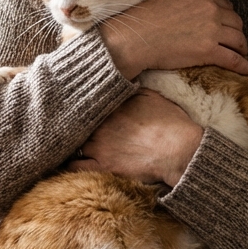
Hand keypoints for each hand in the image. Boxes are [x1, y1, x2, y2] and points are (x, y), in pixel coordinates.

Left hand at [66, 90, 202, 186]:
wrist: (180, 150)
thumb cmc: (172, 123)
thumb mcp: (152, 96)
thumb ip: (132, 89)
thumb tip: (123, 82)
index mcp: (110, 105)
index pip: (87, 104)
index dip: (84, 108)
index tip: (81, 110)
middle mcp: (100, 124)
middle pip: (77, 123)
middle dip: (75, 125)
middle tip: (71, 128)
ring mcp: (99, 146)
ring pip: (72, 143)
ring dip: (71, 143)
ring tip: (68, 145)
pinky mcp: (103, 166)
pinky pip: (74, 166)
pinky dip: (69, 164)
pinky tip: (68, 162)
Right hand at [99, 0, 247, 78]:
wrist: (135, 37)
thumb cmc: (146, 14)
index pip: (226, 5)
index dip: (226, 17)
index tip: (224, 26)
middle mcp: (211, 9)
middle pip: (236, 22)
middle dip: (236, 32)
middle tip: (233, 41)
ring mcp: (212, 30)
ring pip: (239, 39)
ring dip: (241, 48)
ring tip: (240, 54)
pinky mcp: (209, 51)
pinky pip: (234, 59)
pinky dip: (243, 65)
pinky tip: (246, 69)